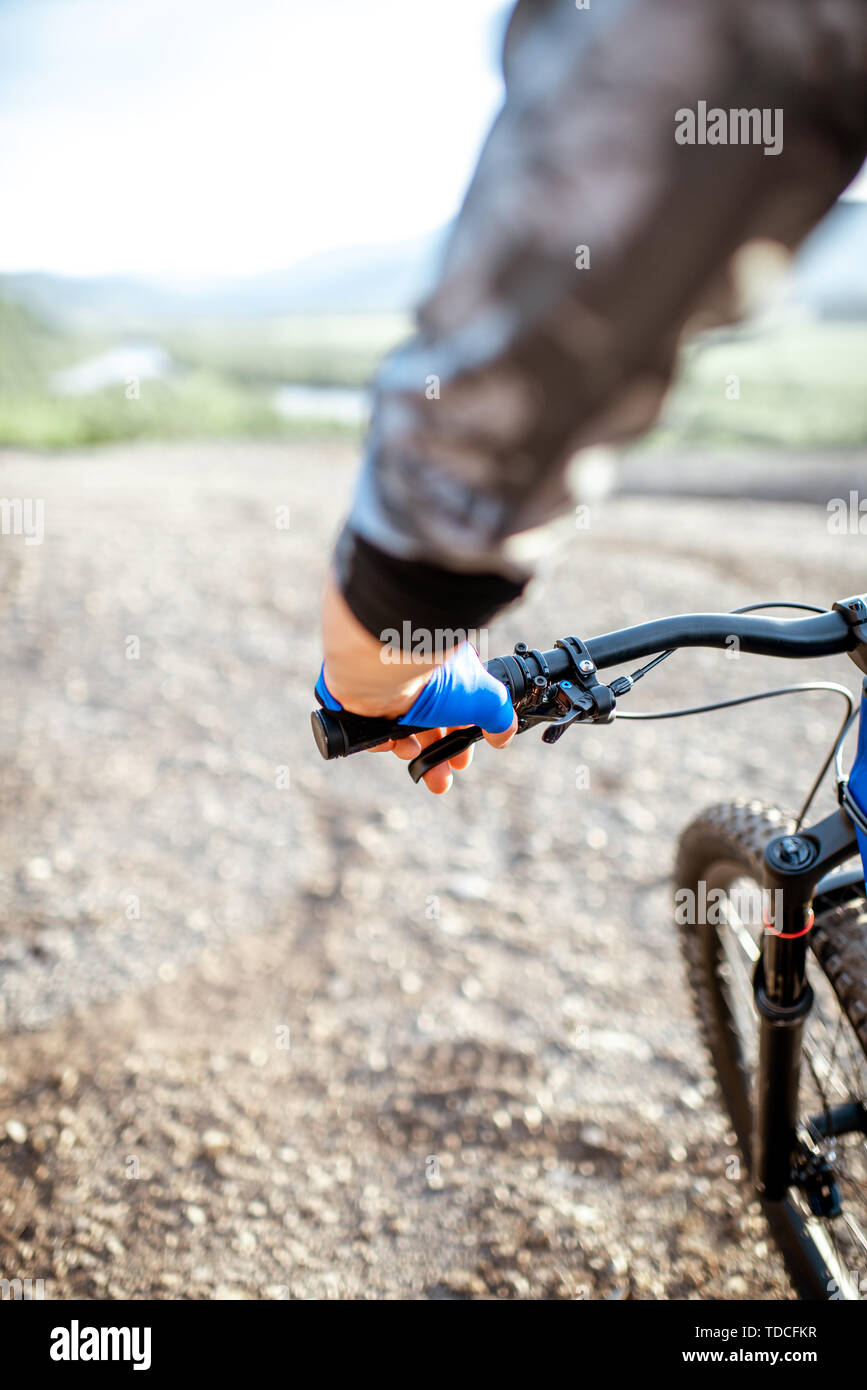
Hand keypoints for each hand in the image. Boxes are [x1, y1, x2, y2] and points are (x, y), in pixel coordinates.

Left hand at [319, 574, 516, 792]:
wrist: (382, 662)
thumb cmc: (434, 675)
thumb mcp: (483, 699)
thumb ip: (500, 718)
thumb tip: (504, 736)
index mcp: (449, 671)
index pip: (458, 710)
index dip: (462, 739)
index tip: (463, 760)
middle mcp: (418, 677)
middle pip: (430, 725)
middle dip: (438, 757)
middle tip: (442, 779)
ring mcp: (387, 686)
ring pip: (401, 729)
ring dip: (412, 752)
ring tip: (418, 763)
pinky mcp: (359, 697)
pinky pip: (371, 727)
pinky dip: (383, 740)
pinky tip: (392, 743)